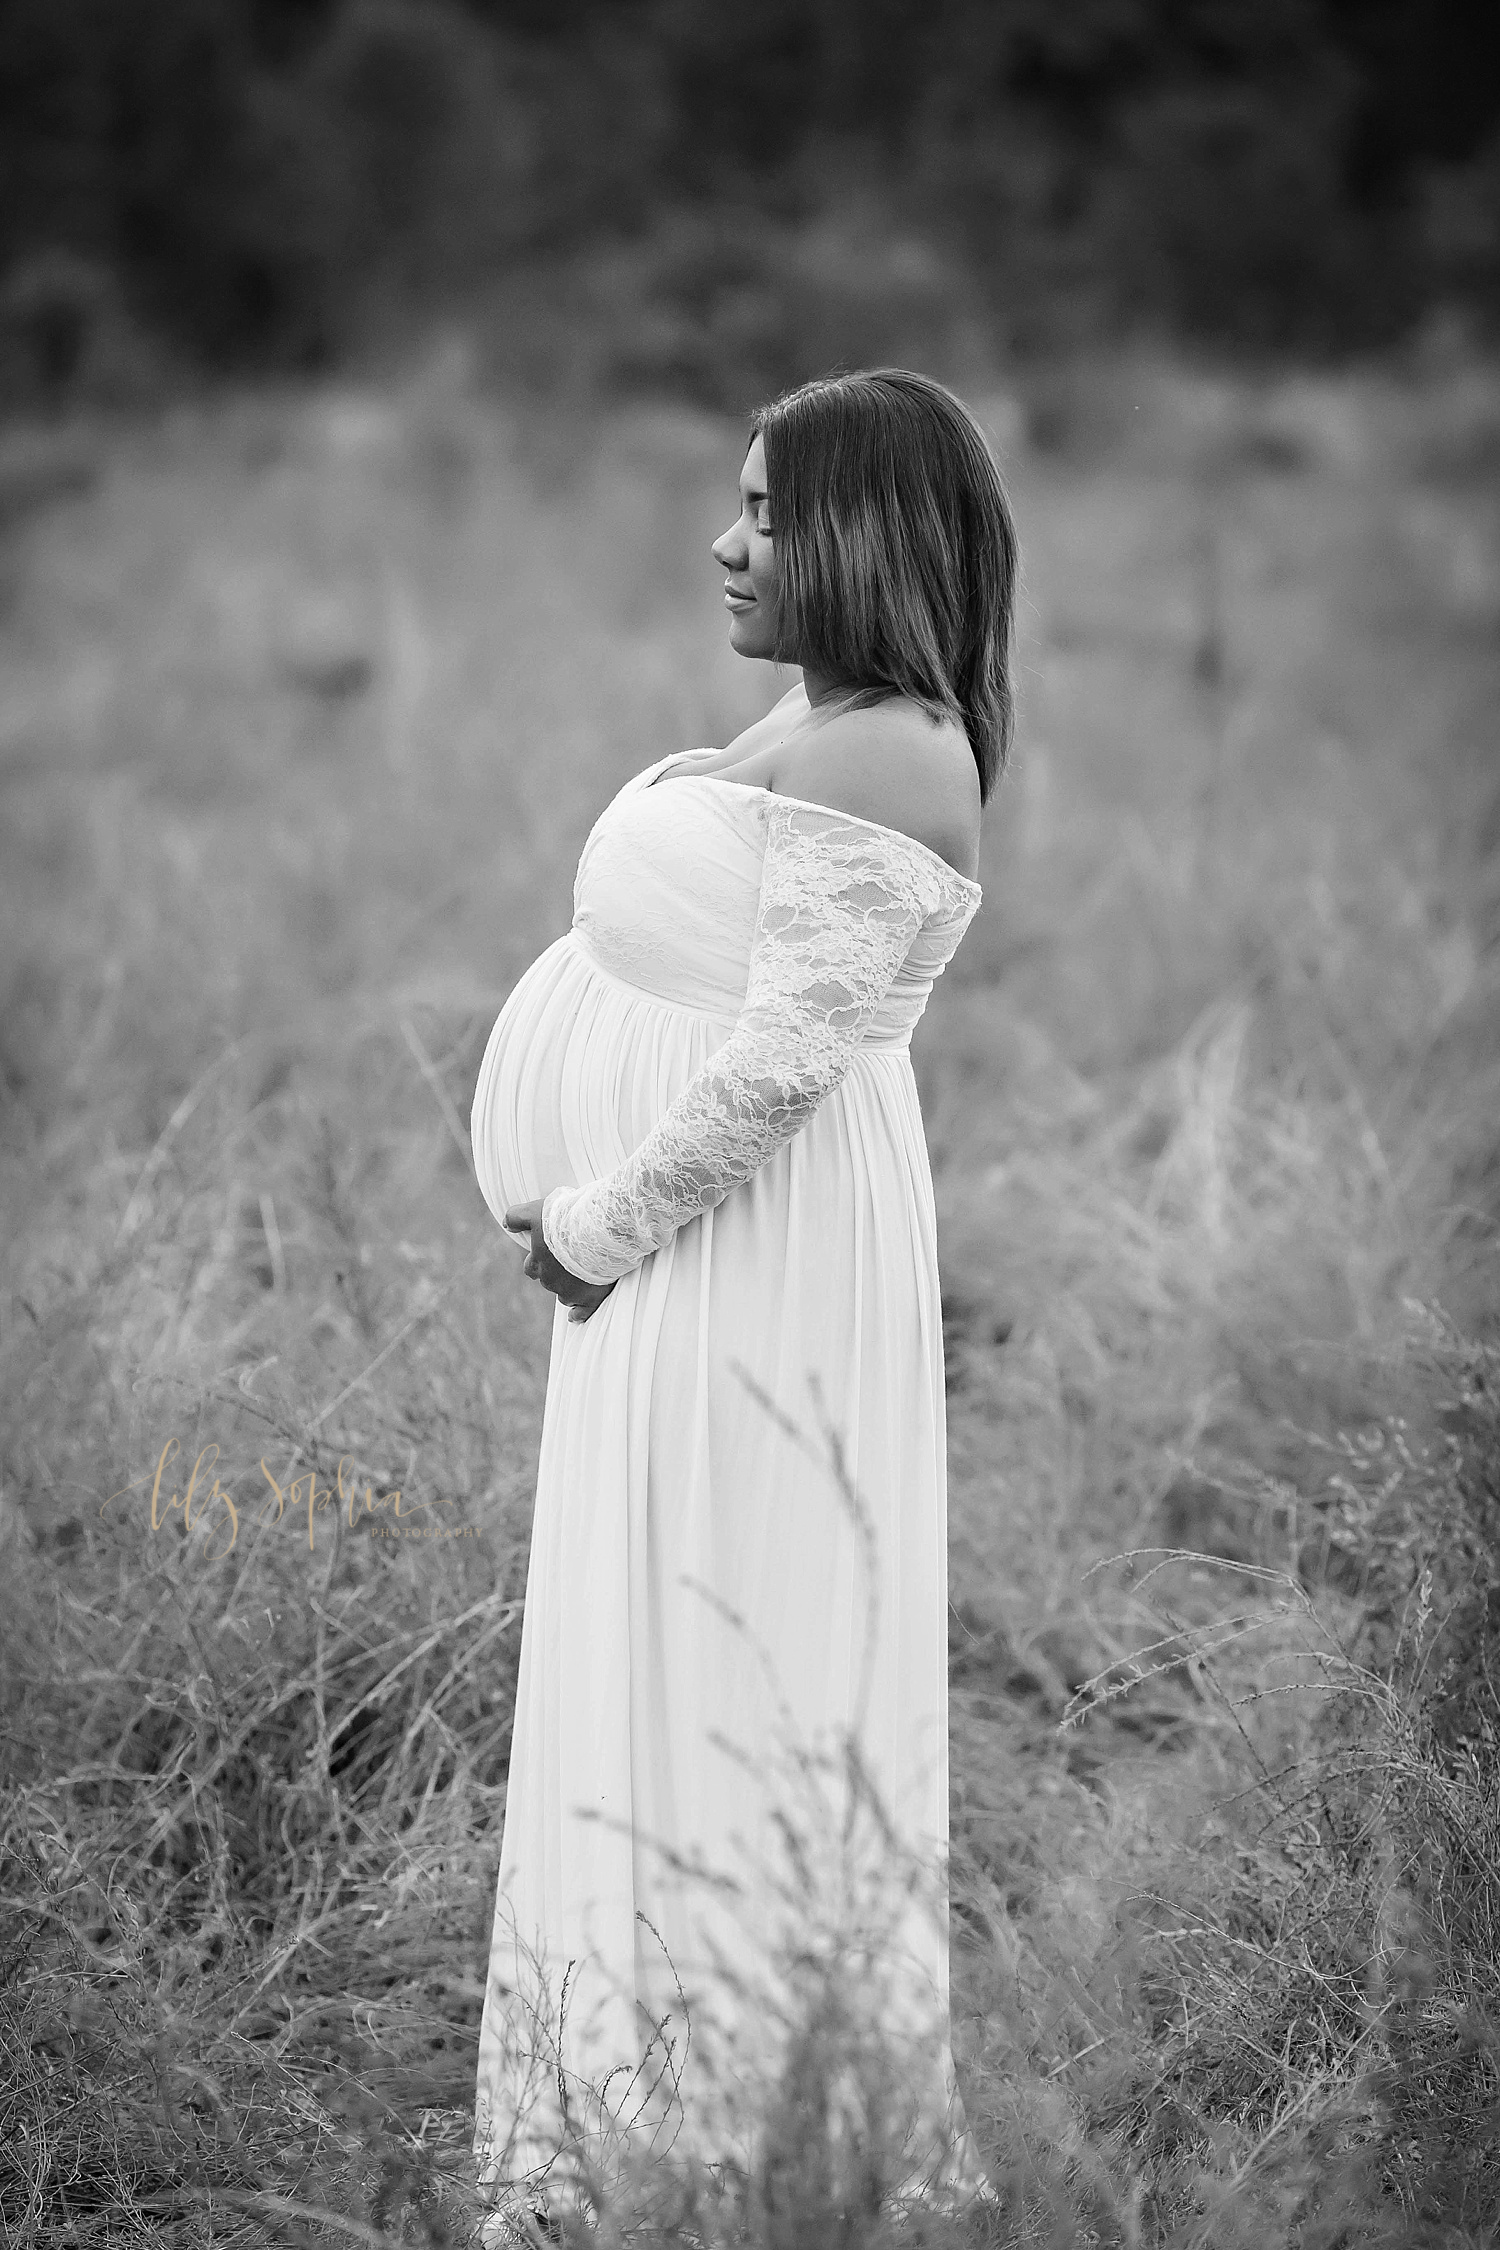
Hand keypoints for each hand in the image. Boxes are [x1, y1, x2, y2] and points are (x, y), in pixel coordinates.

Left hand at [503, 1197, 616, 1324]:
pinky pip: (582, 1312)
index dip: (539, 1261)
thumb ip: (516, 1217)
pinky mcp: (590, 1297)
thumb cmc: (566, 1220)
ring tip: (582, 1276)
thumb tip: (506, 1225)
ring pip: (564, 1295)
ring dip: (569, 1288)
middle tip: (570, 1260)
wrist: (596, 1231)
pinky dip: (578, 1314)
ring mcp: (570, 1291)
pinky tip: (575, 1316)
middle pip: (548, 1282)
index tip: (548, 1253)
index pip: (531, 1268)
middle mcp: (550, 1280)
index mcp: (538, 1262)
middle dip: (556, 1273)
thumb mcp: (535, 1211)